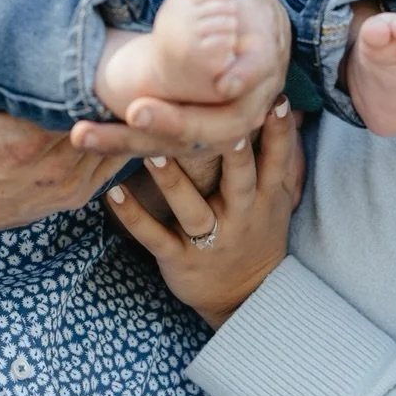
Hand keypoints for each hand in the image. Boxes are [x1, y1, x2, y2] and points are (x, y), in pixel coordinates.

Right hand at [0, 0, 127, 258]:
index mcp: (22, 140)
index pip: (83, 93)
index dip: (95, 61)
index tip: (95, 33)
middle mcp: (53, 168)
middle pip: (106, 115)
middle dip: (112, 81)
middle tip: (113, 43)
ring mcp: (66, 187)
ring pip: (114, 140)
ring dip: (117, 109)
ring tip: (115, 71)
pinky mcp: (70, 198)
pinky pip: (111, 163)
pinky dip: (114, 137)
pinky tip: (109, 109)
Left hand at [71, 0, 288, 157]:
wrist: (249, 25)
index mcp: (264, 50)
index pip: (260, 68)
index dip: (244, 77)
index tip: (222, 85)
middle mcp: (253, 95)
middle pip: (224, 124)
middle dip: (179, 123)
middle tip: (135, 112)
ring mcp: (228, 120)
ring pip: (191, 144)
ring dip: (139, 141)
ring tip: (88, 134)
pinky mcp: (200, 133)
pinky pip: (167, 147)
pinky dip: (128, 144)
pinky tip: (89, 138)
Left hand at [103, 98, 303, 327]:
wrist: (245, 297)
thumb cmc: (258, 231)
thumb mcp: (277, 197)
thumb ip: (278, 154)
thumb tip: (283, 102)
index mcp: (266, 197)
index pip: (277, 160)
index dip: (278, 131)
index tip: (273, 97)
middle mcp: (241, 216)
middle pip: (239, 179)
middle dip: (231, 152)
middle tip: (213, 119)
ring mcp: (210, 239)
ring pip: (191, 207)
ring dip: (171, 179)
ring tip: (150, 149)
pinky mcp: (180, 259)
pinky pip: (154, 236)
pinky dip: (132, 214)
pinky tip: (112, 190)